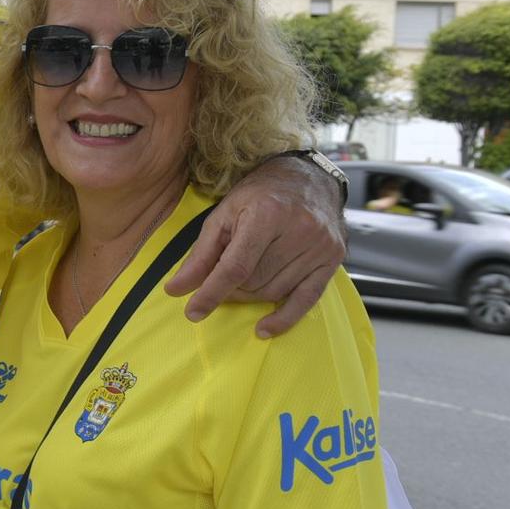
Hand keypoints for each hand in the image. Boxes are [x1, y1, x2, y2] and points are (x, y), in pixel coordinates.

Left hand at [165, 156, 343, 337]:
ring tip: (240, 282)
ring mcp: (320, 246)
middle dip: (230, 289)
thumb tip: (176, 289)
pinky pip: (307, 300)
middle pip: (254, 281)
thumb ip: (201, 254)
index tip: (193, 312)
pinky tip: (264, 328)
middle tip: (219, 282)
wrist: (308, 180)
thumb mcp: (223, 215)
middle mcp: (299, 230)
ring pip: (274, 292)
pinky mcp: (332, 259)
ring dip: (250, 296)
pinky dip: (284, 317)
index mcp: (266, 214)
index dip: (212, 292)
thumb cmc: (259, 196)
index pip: (236, 266)